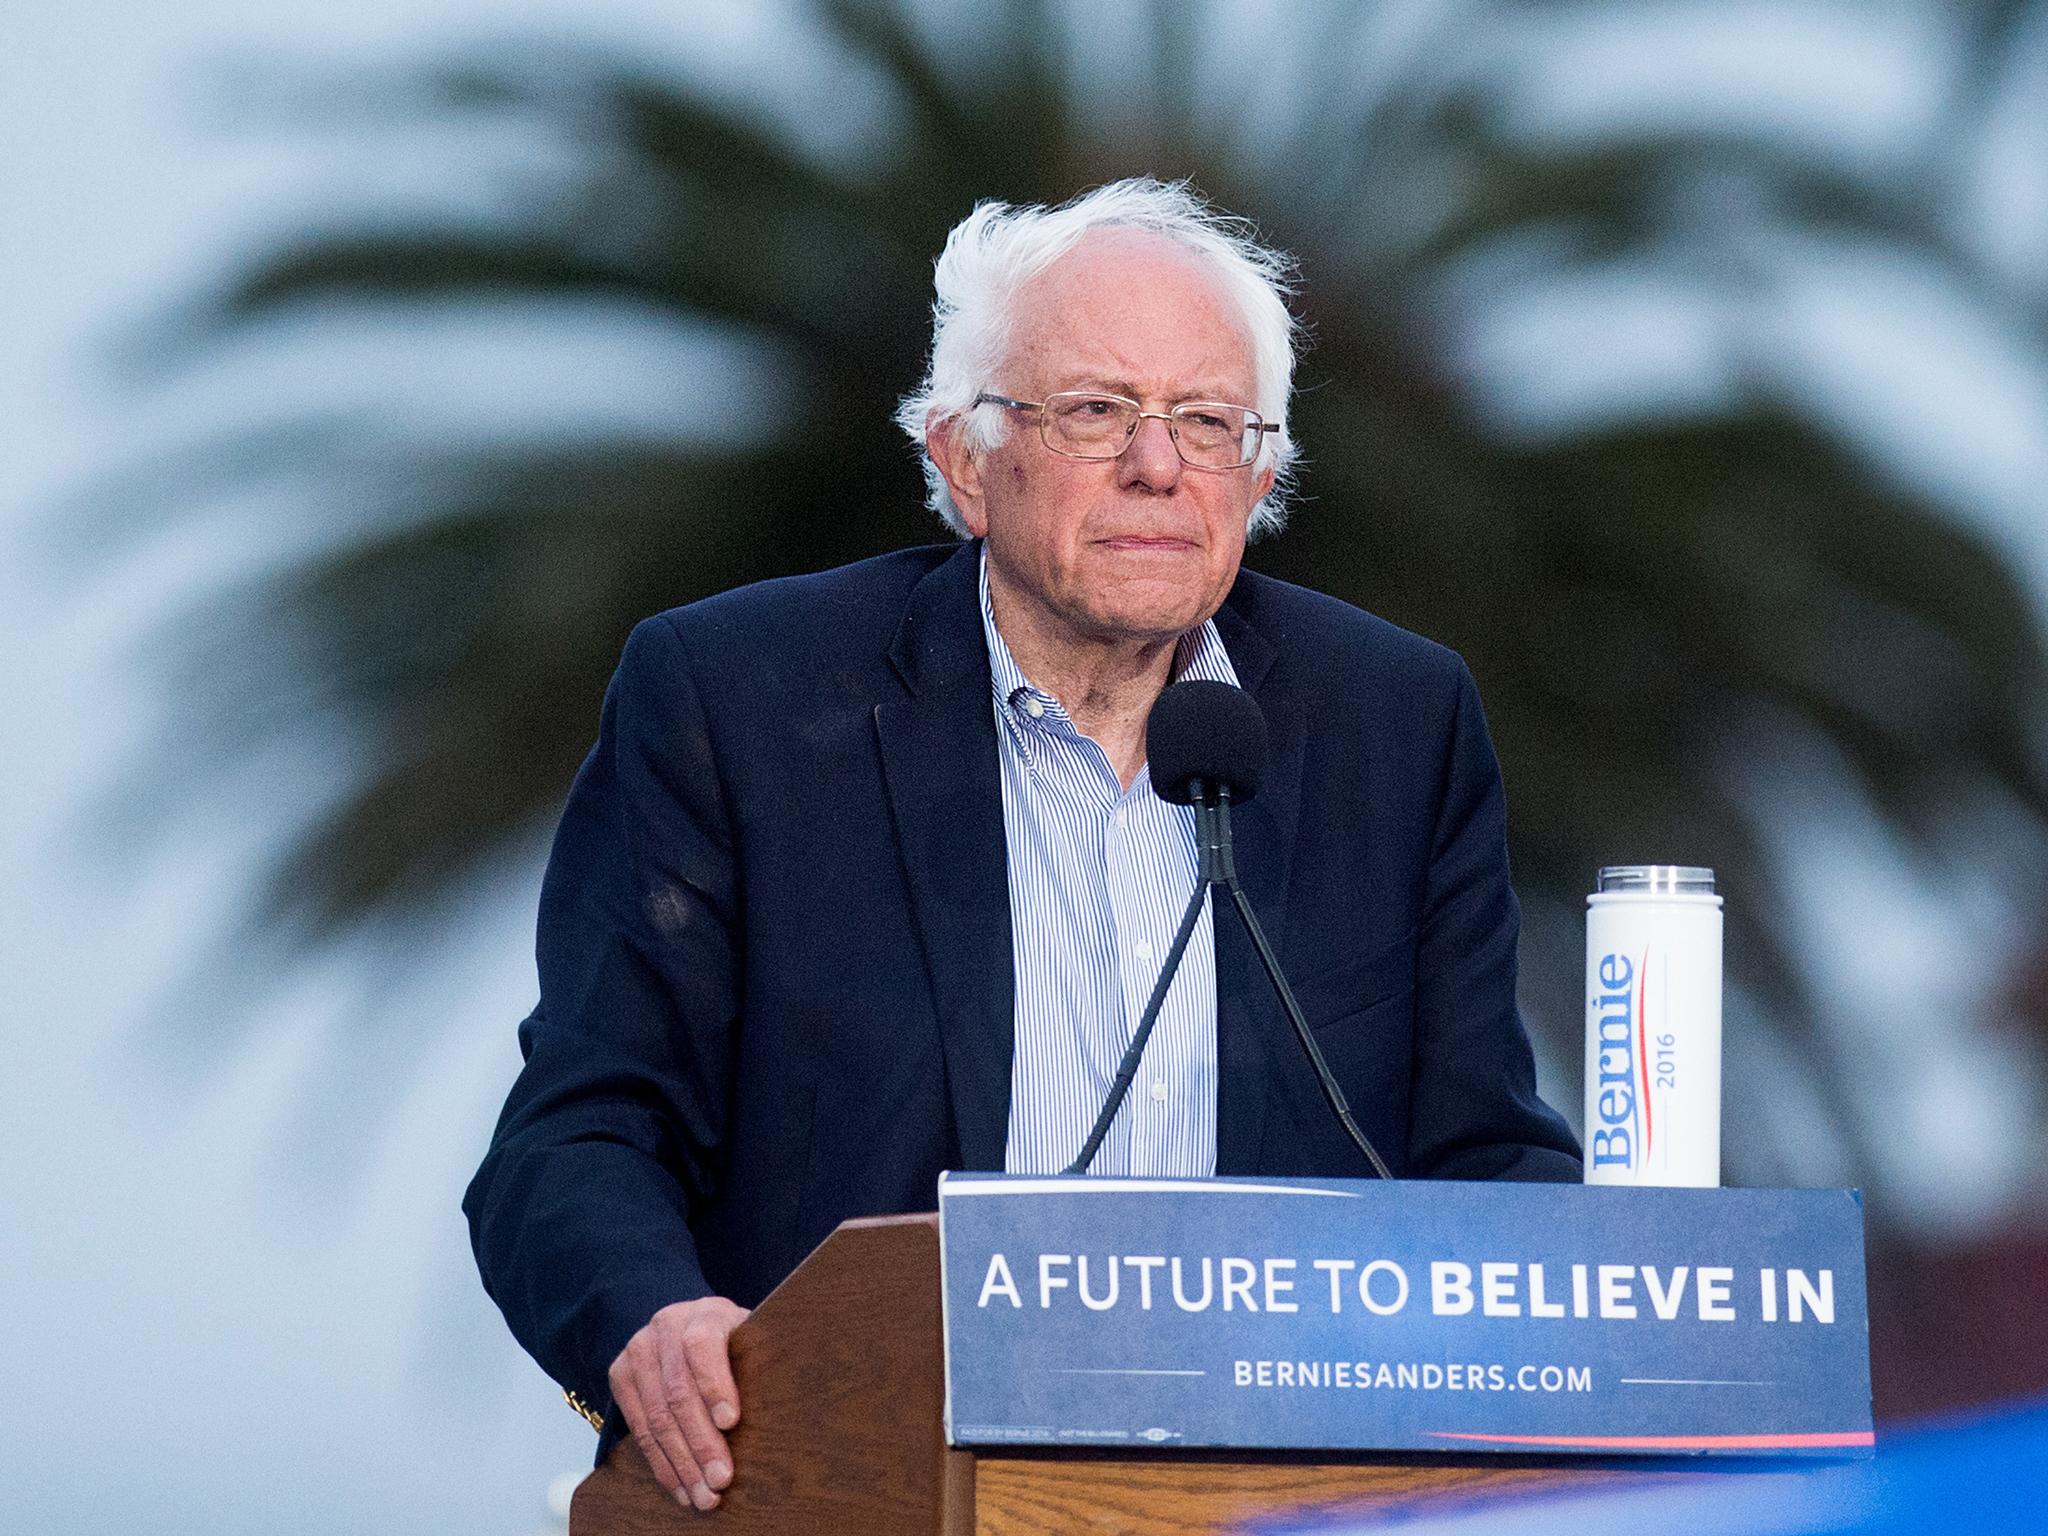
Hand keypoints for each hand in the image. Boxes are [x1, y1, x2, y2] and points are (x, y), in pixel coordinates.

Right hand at [608, 1296, 750, 1511]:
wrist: (689, 1328)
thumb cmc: (734, 1344)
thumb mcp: (751, 1342)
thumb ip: (758, 1364)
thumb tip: (779, 1414)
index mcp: (706, 1312)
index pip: (702, 1345)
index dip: (714, 1385)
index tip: (731, 1422)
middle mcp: (667, 1324)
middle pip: (678, 1391)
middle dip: (700, 1441)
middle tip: (721, 1478)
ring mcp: (639, 1349)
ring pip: (656, 1416)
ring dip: (681, 1463)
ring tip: (703, 1494)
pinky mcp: (620, 1374)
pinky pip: (638, 1428)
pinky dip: (661, 1463)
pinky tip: (681, 1486)